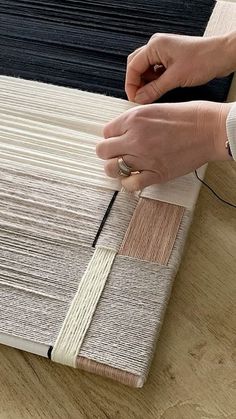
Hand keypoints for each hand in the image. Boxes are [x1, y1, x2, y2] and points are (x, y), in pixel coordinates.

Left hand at [96, 101, 230, 191]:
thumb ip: (135, 121)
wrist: (210, 130)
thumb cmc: (189, 117)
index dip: (112, 136)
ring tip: (124, 166)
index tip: (119, 139)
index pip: (106, 131)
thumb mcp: (155, 109)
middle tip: (118, 152)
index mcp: (135, 119)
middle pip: (103, 151)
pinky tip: (134, 177)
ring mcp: (144, 158)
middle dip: (108, 152)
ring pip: (111, 169)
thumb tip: (122, 132)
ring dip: (115, 168)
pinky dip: (129, 183)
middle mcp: (135, 139)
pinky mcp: (156, 174)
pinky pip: (130, 184)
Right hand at [125, 33, 232, 103]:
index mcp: (155, 46)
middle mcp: (157, 46)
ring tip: (150, 95)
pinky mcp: (170, 58)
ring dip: (146, 83)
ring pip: (146, 69)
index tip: (134, 99)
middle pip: (137, 66)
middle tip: (140, 98)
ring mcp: (163, 51)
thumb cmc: (202, 60)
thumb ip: (154, 90)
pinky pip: (155, 70)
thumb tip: (139, 99)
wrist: (222, 56)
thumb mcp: (175, 78)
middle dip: (136, 83)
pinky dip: (154, 81)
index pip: (133, 66)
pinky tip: (159, 89)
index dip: (131, 85)